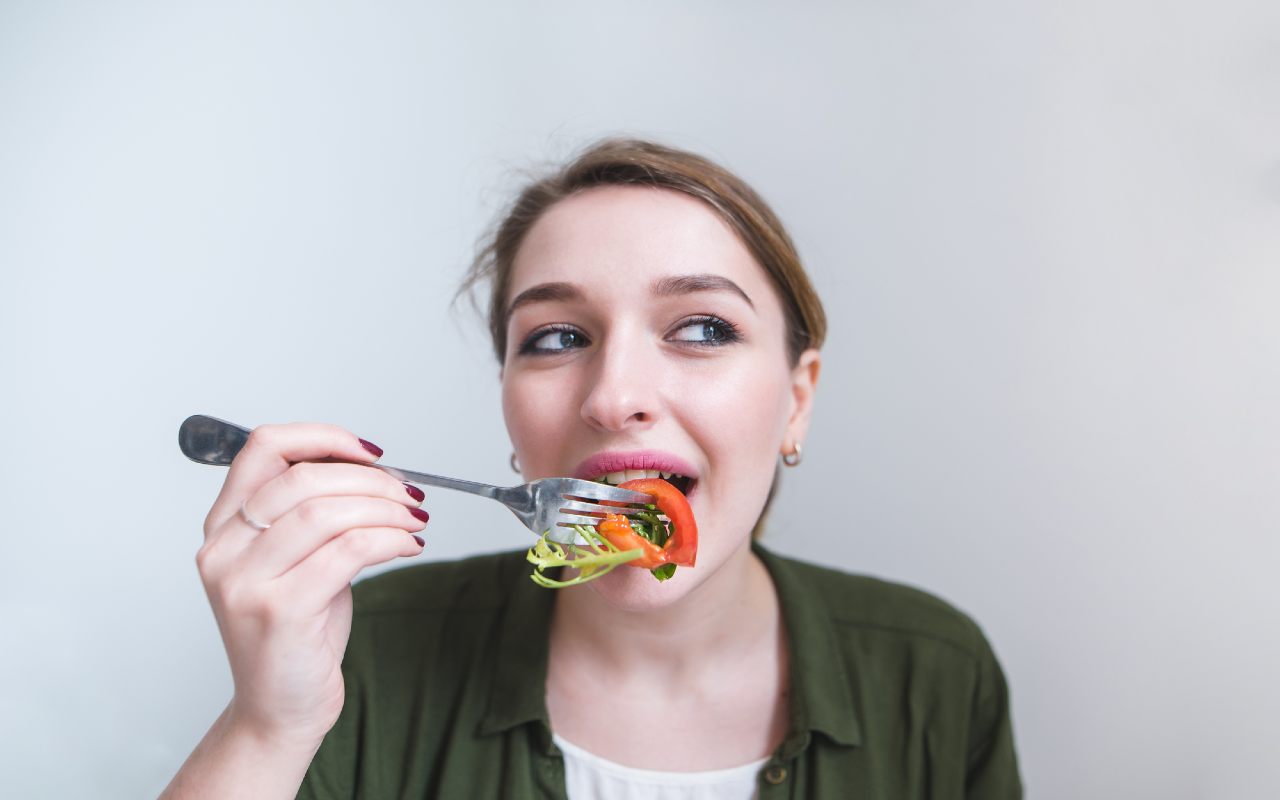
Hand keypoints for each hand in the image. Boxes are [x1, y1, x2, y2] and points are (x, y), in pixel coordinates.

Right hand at [195, 423, 426, 747]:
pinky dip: (389, 540)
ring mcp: (244, 582)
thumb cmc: (296, 632)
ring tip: (413, 520)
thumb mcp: (297, 560)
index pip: (264, 448)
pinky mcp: (278, 611)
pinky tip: (408, 546)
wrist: (279, 709)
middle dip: (370, 479)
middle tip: (408, 494)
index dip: (323, 437)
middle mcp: (223, 550)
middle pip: (302, 477)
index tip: (370, 452)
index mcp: (223, 527)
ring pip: (326, 512)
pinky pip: (347, 552)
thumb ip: (314, 512)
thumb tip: (372, 469)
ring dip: (385, 508)